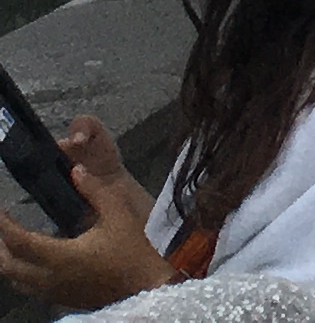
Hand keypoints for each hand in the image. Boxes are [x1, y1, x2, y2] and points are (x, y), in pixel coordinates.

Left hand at [0, 117, 166, 301]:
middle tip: (1, 221)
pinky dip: (18, 271)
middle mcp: (51, 278)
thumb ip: (94, 190)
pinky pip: (28, 286)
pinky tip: (28, 257)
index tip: (0, 208)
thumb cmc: (133, 250)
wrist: (147, 286)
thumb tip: (75, 169)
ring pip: (15, 280)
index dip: (4, 225)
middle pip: (8, 266)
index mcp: (61, 257)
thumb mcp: (118, 213)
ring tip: (7, 238)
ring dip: (6, 259)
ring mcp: (54, 292)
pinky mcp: (60, 297)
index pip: (20, 242)